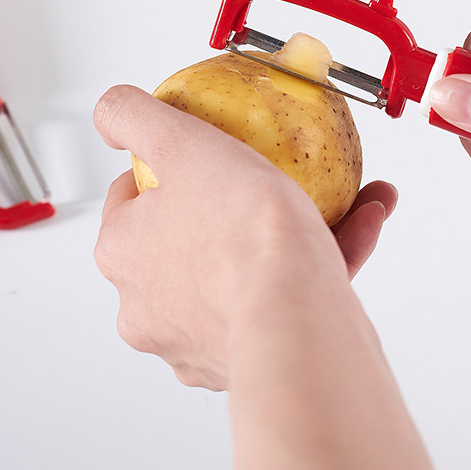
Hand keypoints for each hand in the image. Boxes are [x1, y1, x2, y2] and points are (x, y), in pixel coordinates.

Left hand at [93, 85, 396, 389]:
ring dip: (288, 231)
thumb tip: (111, 110)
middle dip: (234, 201)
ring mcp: (194, 340)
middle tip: (271, 179)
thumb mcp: (181, 144)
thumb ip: (133, 117)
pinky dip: (319, 262)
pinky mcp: (243, 358)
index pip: (134, 196)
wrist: (297, 322)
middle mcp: (146, 306)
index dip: (173, 169)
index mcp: (124, 254)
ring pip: (241, 270)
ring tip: (342, 199)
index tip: (207, 159)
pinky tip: (359, 225)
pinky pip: (279, 298)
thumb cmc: (242, 235)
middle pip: (190, 234)